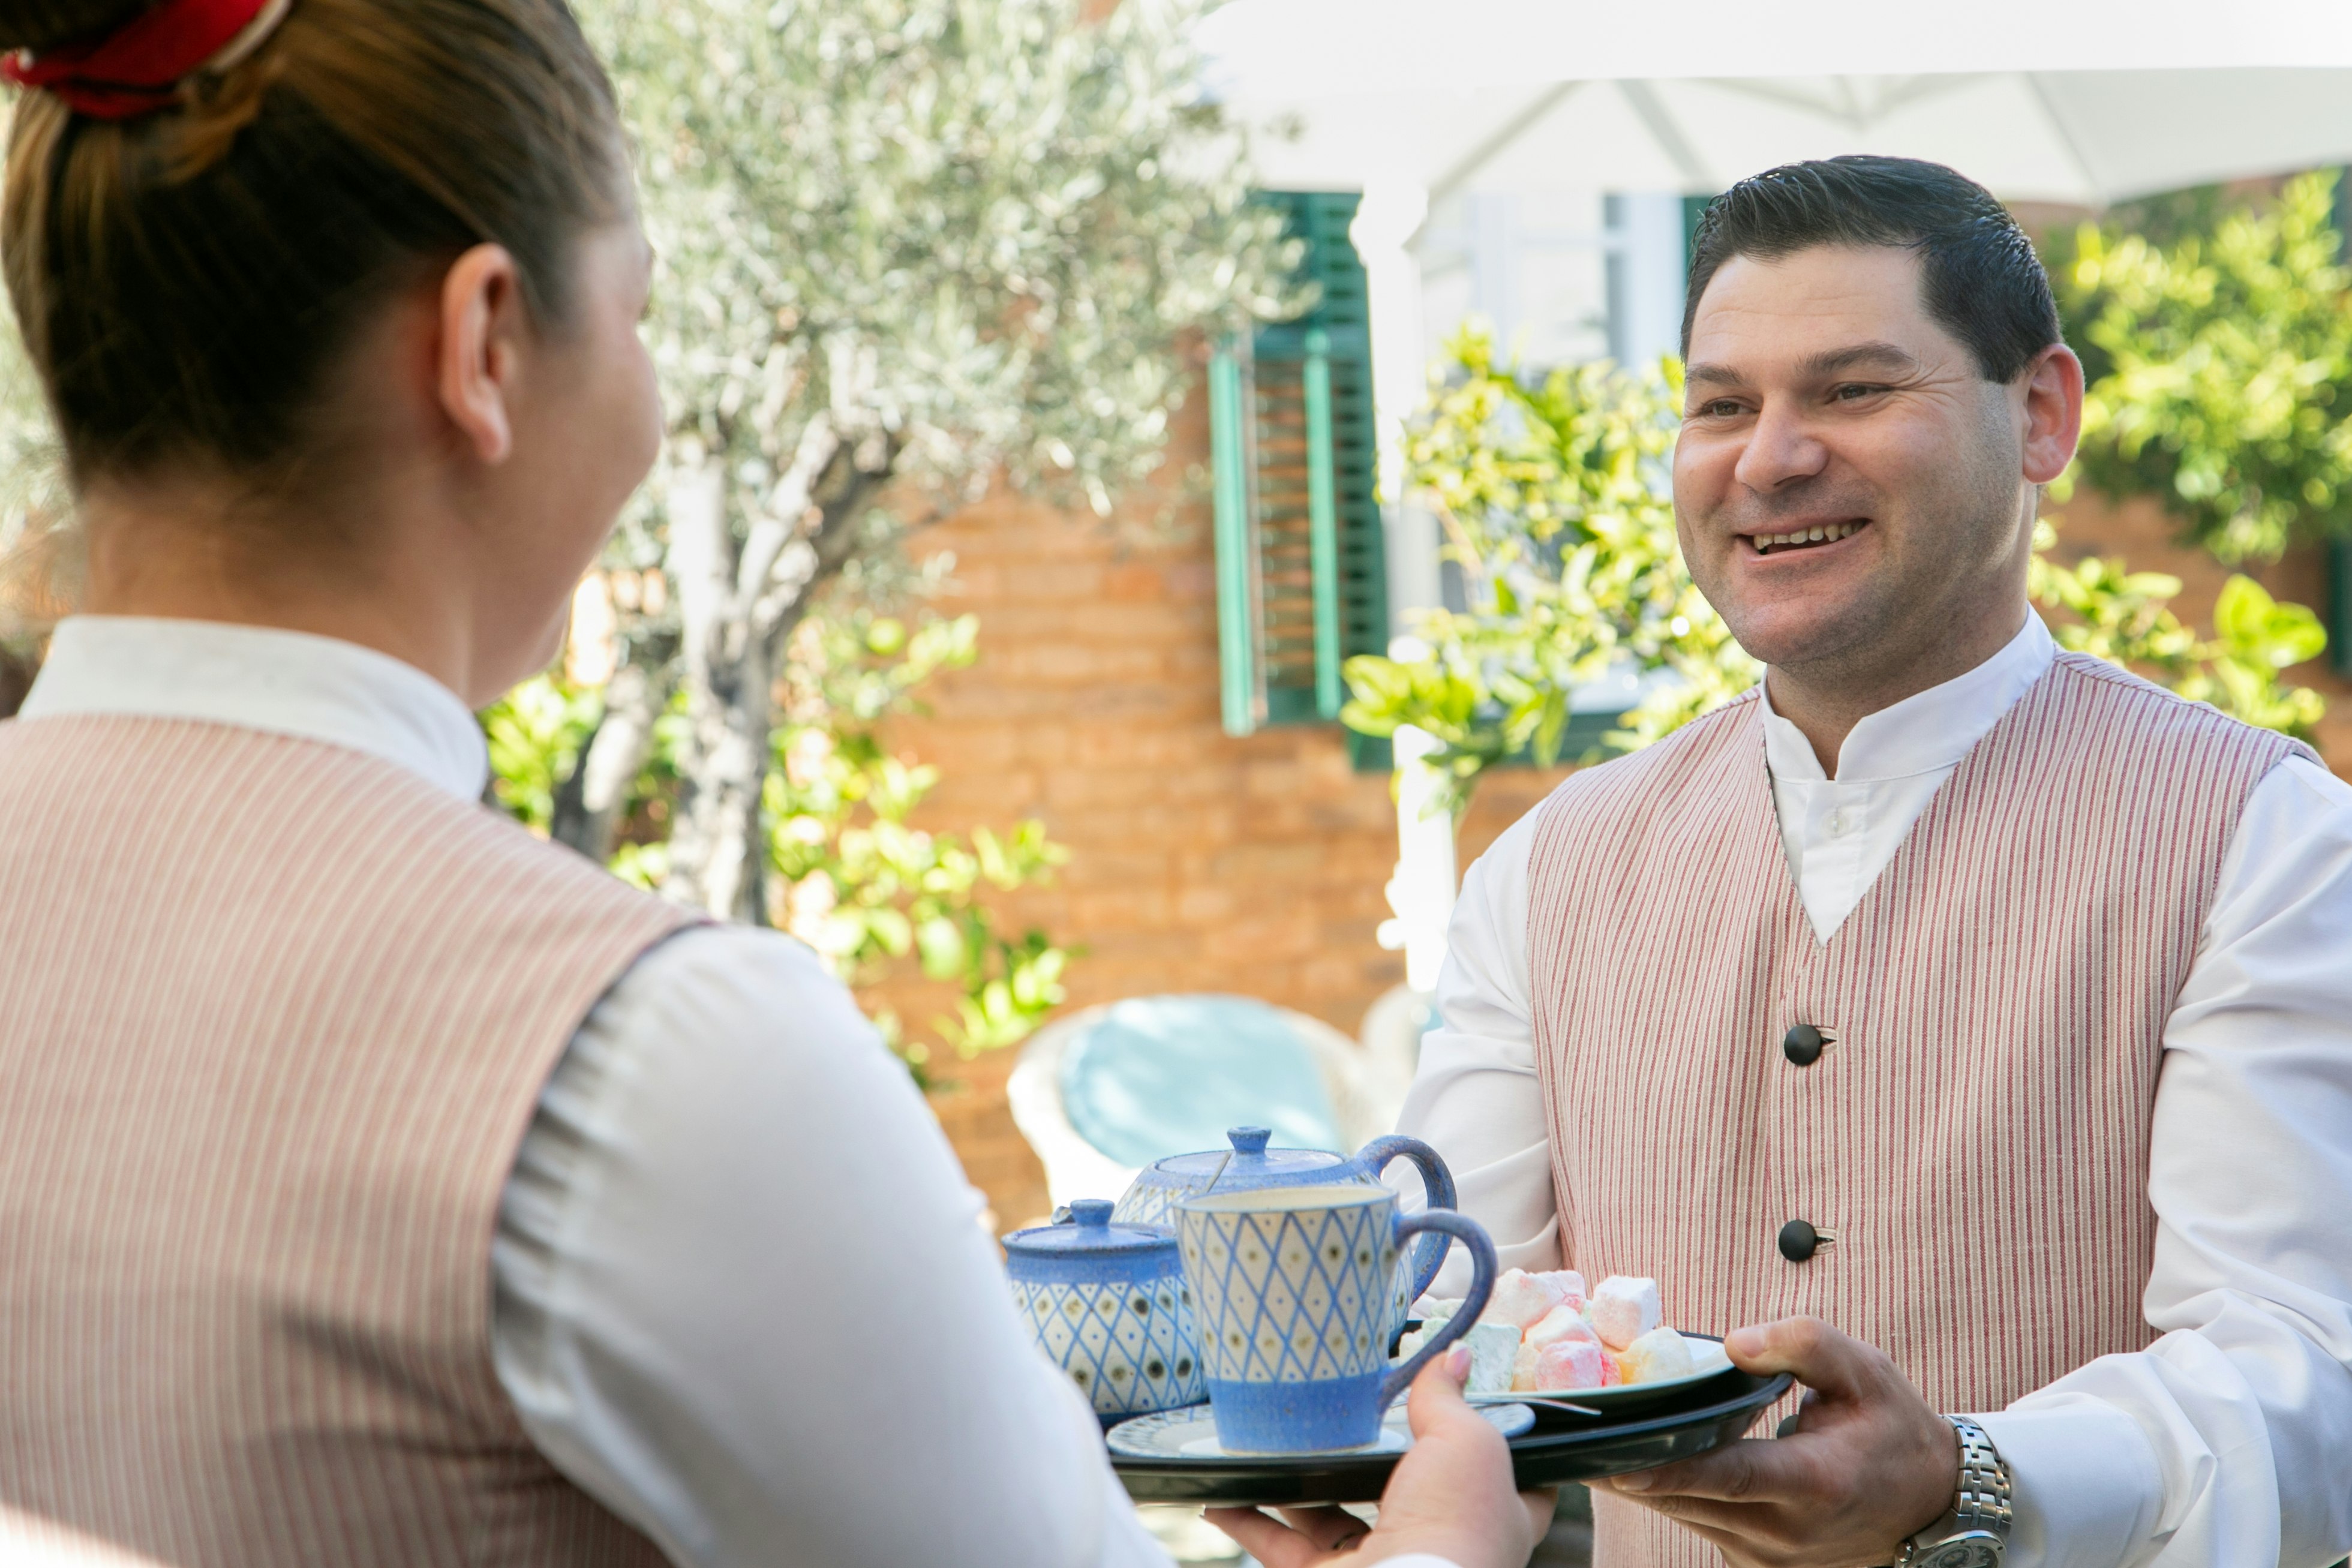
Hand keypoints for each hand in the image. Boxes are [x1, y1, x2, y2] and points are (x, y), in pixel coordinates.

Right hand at [1206, 1345, 1556, 1567]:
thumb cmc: (1454, 1528)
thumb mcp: (1467, 1445)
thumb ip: (1450, 1401)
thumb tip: (1452, 1356)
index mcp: (1490, 1517)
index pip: (1504, 1484)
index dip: (1487, 1451)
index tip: (1468, 1414)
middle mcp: (1438, 1545)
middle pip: (1402, 1496)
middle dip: (1368, 1464)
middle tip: (1342, 1423)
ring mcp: (1381, 1565)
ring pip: (1332, 1520)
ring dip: (1297, 1487)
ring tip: (1271, 1447)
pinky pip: (1282, 1547)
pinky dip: (1249, 1521)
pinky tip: (1221, 1497)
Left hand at [1591, 1317, 1956, 1567]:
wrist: (1932, 1506)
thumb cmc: (1893, 1429)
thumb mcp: (1866, 1371)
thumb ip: (1803, 1343)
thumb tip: (1734, 1342)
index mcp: (1815, 1483)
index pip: (1729, 1476)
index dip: (1670, 1470)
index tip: (1617, 1461)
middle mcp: (1786, 1530)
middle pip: (1691, 1497)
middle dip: (1630, 1468)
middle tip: (1572, 1435)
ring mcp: (1769, 1555)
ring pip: (1686, 1514)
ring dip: (1642, 1481)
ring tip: (1593, 1440)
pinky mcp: (1756, 1562)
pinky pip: (1699, 1522)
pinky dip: (1672, 1493)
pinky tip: (1642, 1461)